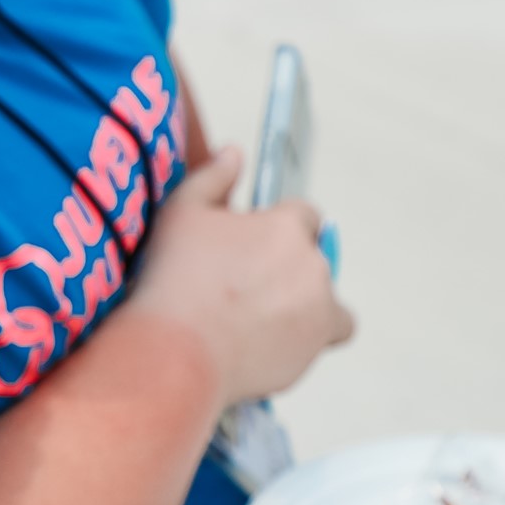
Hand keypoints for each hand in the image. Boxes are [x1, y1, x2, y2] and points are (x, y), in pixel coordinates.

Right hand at [124, 146, 354, 406]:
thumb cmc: (175, 278)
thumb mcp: (181, 212)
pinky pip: (330, 334)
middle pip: (312, 258)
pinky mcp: (316, 345)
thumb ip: (212, 177)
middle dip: (286, 267)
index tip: (254, 245)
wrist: (177, 351)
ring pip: (327, 298)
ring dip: (305, 301)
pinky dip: (308, 335)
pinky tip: (269, 340)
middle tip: (243, 285)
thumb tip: (235, 153)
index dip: (279, 227)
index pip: (304, 214)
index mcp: (284, 226)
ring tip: (258, 316)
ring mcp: (320, 307)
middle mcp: (311, 264)